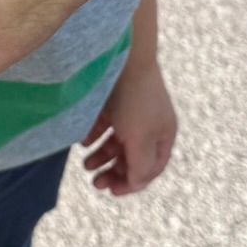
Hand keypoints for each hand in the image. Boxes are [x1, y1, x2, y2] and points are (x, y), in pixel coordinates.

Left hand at [82, 63, 177, 194]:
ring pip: (116, 143)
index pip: (151, 169)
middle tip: (94, 182)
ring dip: (101, 157)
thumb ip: (140, 166)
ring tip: (84, 164)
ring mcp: (131, 112)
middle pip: (132, 158)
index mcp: (163, 135)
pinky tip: (83, 139)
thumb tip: (137, 184)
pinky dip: (94, 135)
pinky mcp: (114, 101)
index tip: (112, 191)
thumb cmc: (135, 100)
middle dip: (114, 172)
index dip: (133, 183)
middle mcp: (150, 125)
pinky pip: (104, 125)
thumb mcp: (141, 139)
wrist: (122, 55)